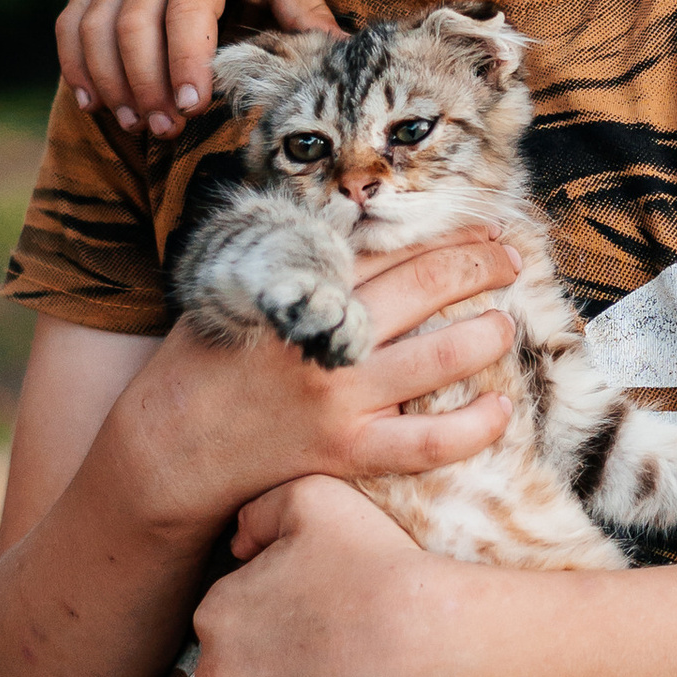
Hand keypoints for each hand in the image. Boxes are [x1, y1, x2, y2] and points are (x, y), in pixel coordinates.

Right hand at [58, 0, 360, 134]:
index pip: (186, 11)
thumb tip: (344, 64)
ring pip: (94, 25)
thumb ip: (308, 14)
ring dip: (109, 80)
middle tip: (167, 128)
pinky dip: (76, 61)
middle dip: (145, 84)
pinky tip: (92, 100)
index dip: (184, 62)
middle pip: (133, 25)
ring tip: (134, 123)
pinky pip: (74, 17)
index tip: (193, 107)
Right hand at [112, 231, 523, 538]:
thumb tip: (352, 224)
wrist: (165, 449)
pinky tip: (502, 410)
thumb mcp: (236, 290)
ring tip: (505, 323)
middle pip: (426, 284)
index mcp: (300, 284)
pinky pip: (428, 442)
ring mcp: (340, 395)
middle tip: (511, 258)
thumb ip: (298, 263)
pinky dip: (474, 426)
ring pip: (440, 356)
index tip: (481, 226)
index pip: (390, 245)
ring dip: (487, 333)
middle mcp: (326, 333)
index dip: (445, 233)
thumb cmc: (204, 364)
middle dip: (481, 264)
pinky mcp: (346, 451)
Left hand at [195, 476, 435, 676]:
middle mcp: (213, 672)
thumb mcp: (316, 498)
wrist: (427, 645)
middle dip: (270, 664)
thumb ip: (261, 509)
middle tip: (328, 654)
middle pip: (234, 670)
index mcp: (216, 611)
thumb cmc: (377, 568)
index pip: (231, 616)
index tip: (318, 616)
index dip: (275, 614)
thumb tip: (238, 541)